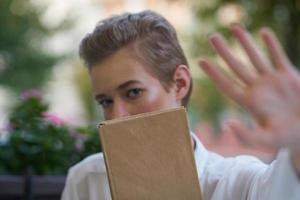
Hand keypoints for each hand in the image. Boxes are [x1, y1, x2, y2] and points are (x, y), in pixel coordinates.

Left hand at [198, 25, 299, 160]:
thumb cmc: (287, 137)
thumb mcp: (266, 140)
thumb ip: (246, 135)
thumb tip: (226, 124)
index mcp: (249, 102)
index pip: (226, 84)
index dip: (213, 73)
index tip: (201, 60)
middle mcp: (257, 88)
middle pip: (236, 66)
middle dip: (224, 51)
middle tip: (212, 37)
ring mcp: (272, 80)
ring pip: (255, 57)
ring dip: (244, 42)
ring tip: (234, 27)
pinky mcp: (288, 75)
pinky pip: (278, 56)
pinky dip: (271, 44)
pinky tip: (263, 31)